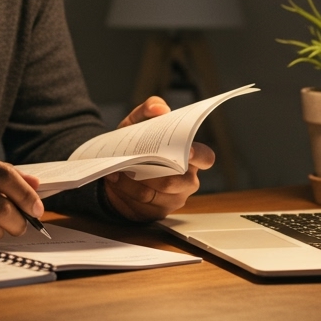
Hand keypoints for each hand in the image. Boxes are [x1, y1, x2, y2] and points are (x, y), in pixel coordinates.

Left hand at [103, 96, 215, 221]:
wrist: (114, 168)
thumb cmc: (134, 144)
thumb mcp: (136, 122)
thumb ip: (148, 109)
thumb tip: (160, 108)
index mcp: (189, 157)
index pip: (206, 157)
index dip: (199, 156)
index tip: (188, 152)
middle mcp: (186, 180)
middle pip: (178, 181)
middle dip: (154, 171)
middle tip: (136, 160)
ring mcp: (173, 199)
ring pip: (155, 193)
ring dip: (133, 181)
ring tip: (118, 169)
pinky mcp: (157, 212)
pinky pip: (142, 204)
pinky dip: (125, 191)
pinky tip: (115, 180)